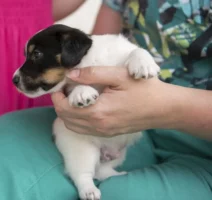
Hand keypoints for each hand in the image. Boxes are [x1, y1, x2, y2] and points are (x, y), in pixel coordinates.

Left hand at [52, 66, 176, 136]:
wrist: (164, 109)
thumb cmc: (144, 89)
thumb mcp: (118, 75)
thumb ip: (92, 74)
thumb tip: (70, 74)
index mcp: (98, 111)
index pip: (65, 108)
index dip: (57, 97)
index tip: (59, 85)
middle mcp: (97, 126)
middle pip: (66, 119)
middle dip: (59, 105)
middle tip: (63, 90)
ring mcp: (103, 132)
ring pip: (73, 126)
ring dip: (67, 114)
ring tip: (71, 98)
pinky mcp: (108, 134)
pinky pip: (84, 130)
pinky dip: (76, 120)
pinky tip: (83, 108)